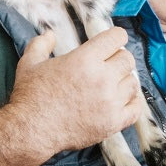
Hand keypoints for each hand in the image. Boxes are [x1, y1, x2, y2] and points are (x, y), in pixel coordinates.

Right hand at [5, 27, 145, 157]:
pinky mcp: (113, 122)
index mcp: (85, 59)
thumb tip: (50, 35)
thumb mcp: (29, 63)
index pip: (117, 38)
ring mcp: (110, 102)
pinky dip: (132, 102)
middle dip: (119, 58)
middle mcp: (102, 78)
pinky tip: (123, 100)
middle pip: (127, 59)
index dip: (116, 37)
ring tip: (112, 84)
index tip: (113, 41)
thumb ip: (41, 44)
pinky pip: (135, 108)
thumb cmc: (30, 96)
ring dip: (124, 81)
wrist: (32, 130)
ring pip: (132, 83)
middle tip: (109, 64)